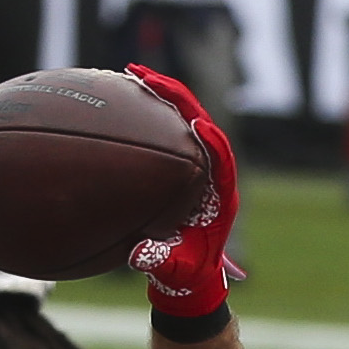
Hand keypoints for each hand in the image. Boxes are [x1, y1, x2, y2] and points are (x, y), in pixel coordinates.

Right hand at [123, 64, 243, 319]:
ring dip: (163, 96)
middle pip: (202, 124)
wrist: (189, 275)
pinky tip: (126, 95)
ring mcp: (198, 166)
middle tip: (146, 77)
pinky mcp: (181, 163)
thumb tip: (140, 255)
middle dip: (177, 98)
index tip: (198, 124)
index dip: (213, 141)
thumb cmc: (186, 273)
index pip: (223, 160)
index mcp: (221, 197)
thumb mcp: (175, 270)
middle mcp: (213, 174)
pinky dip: (151, 111)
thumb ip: (161, 262)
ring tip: (135, 74)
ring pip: (186, 120)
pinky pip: (169, 129)